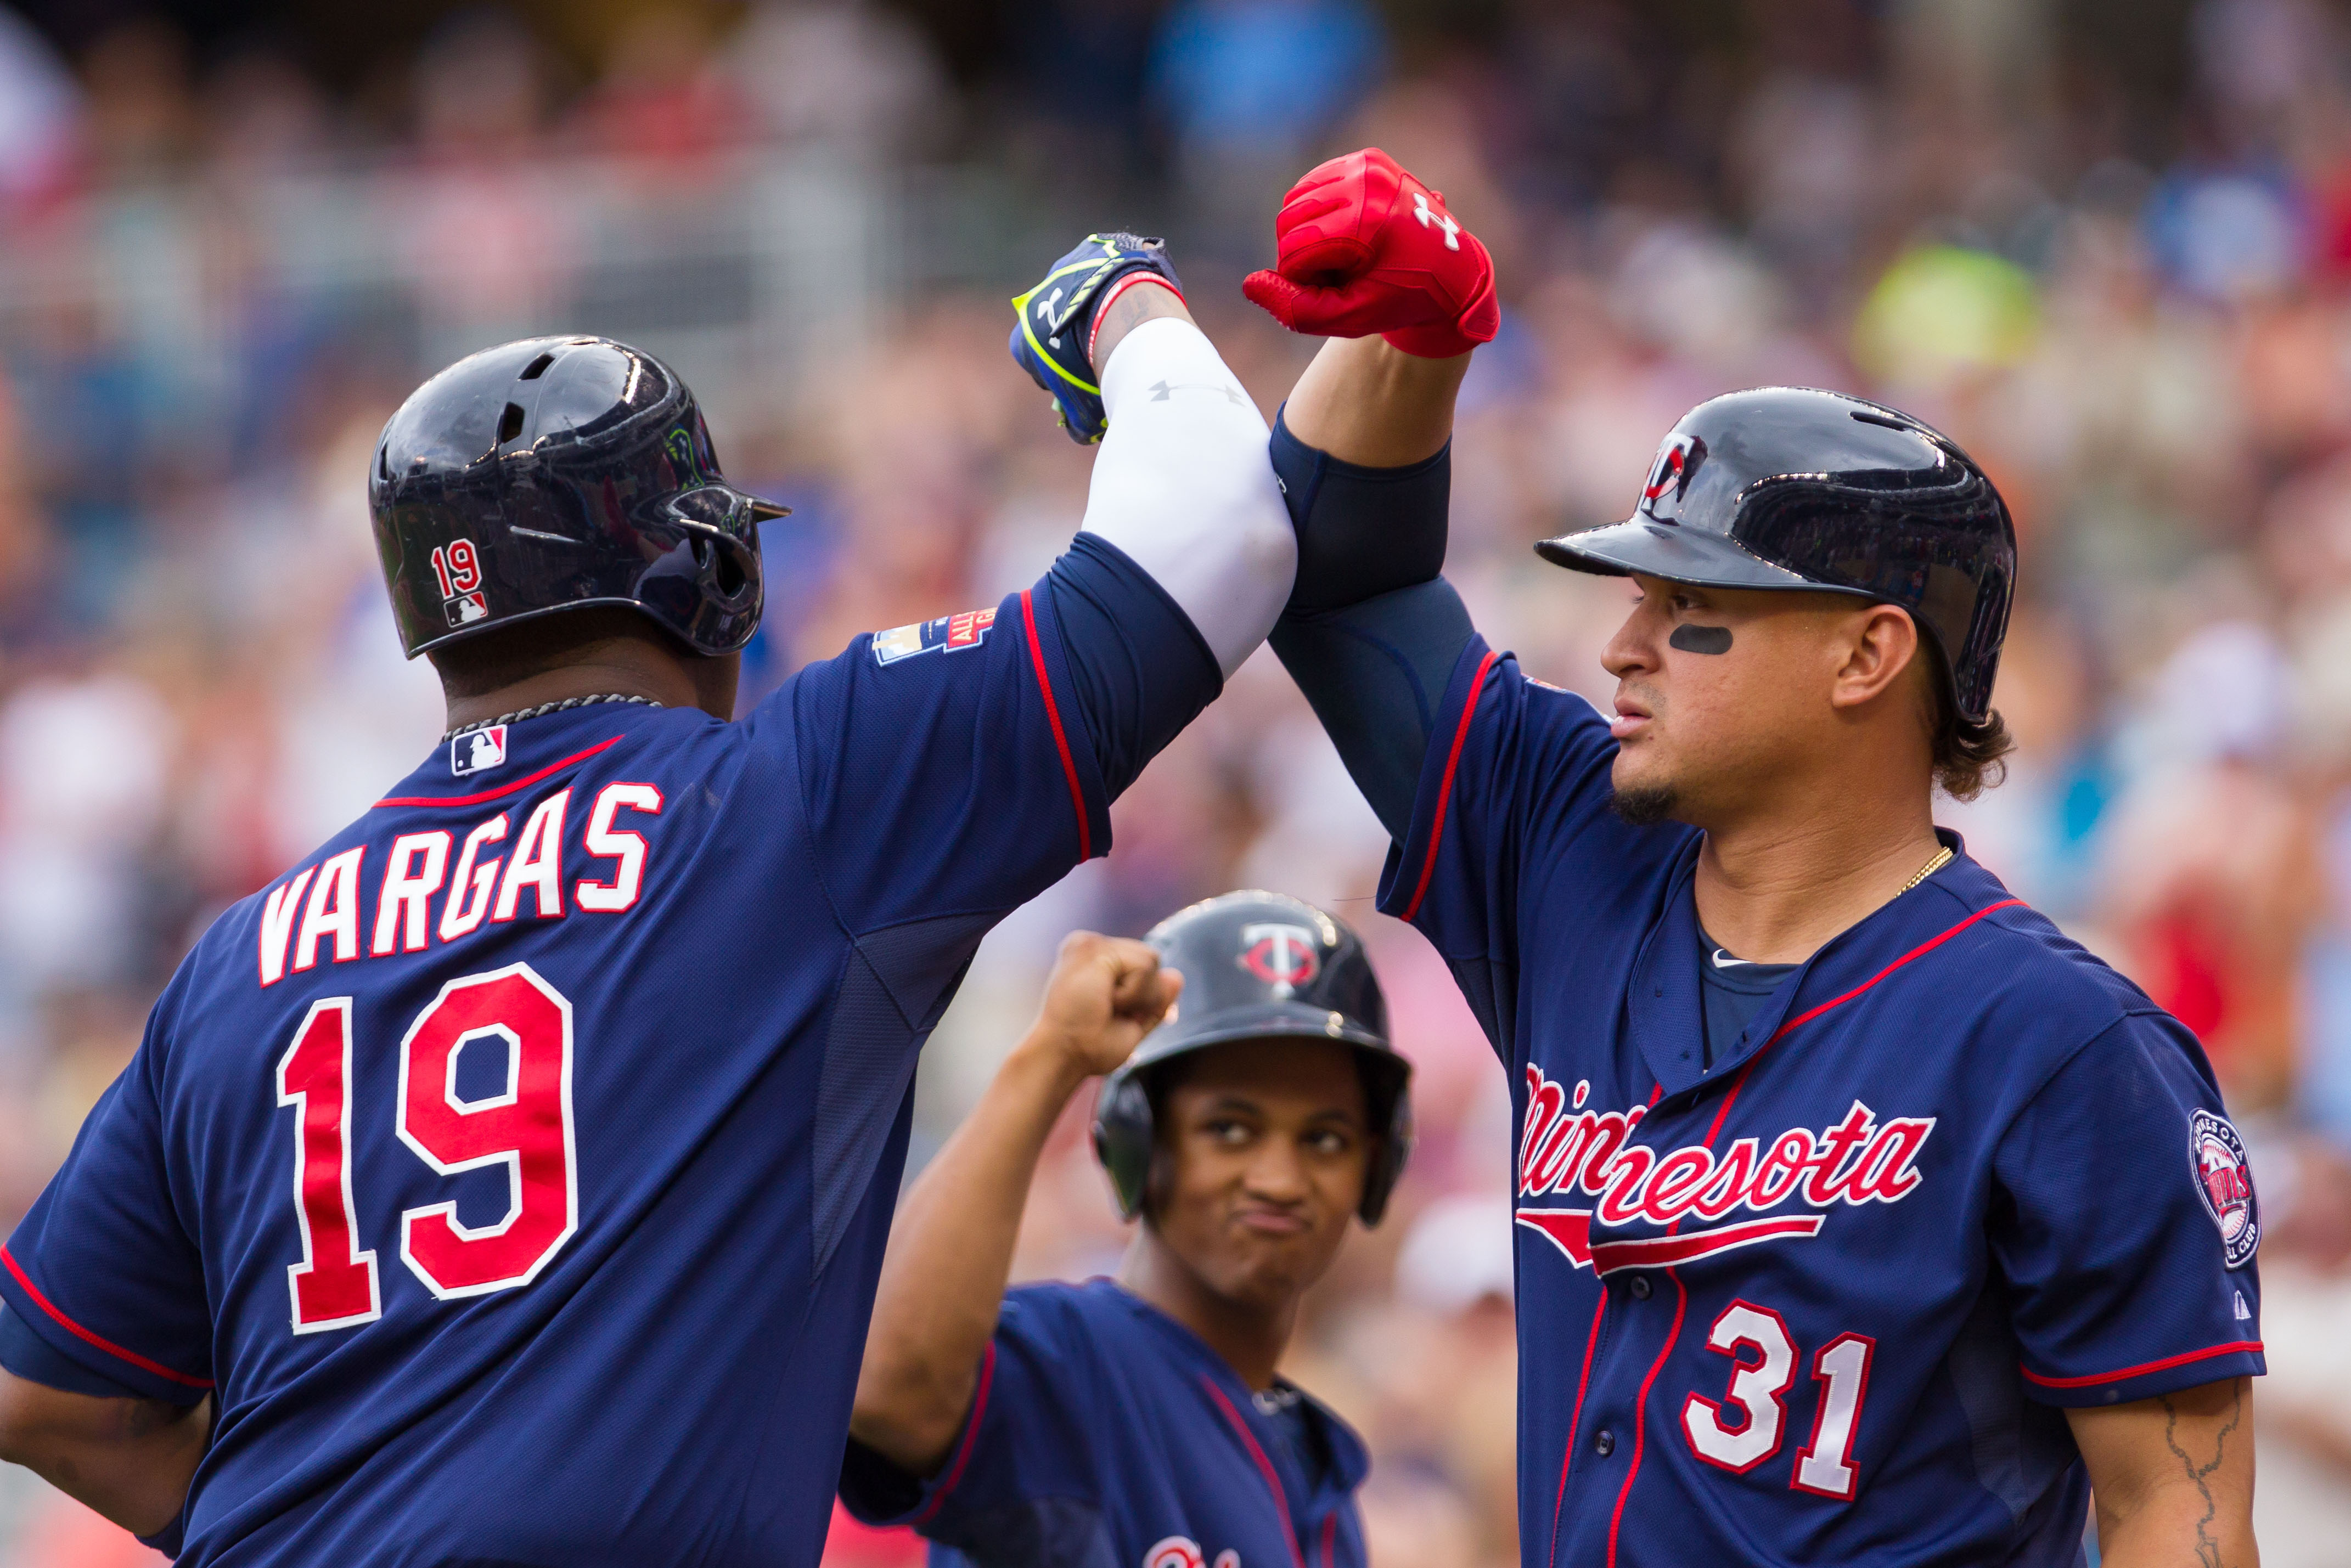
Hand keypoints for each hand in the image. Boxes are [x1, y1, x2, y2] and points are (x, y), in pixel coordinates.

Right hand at [1023, 932, 1182, 1081]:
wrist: (1063, 1057)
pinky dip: (1134, 994)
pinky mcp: (1092, 948)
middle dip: (1143, 995)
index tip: (1108, 1016)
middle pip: (1151, 959)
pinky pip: (1144, 966)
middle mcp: (1089, 945)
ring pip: (1151, 960)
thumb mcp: (1133, 1024)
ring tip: (1103, 1006)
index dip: (1141, 997)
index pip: (1144, 965)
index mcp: (1094, 960)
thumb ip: (1155, 1001)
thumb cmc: (1089, 1047)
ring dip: (1138, 996)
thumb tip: (1177, 976)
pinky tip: (1104, 1001)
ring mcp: (1089, 943)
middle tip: (1107, 1014)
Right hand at [1242, 147, 1497, 357]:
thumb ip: (1296, 309)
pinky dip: (1316, 212)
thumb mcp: (1350, 318)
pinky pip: (1312, 184)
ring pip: (1295, 201)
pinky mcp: (1368, 158)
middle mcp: (1369, 181)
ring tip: (1346, 253)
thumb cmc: (1399, 300)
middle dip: (1303, 255)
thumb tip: (1249, 283)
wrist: (1454, 271)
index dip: (1307, 280)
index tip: (1340, 288)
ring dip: (1307, 234)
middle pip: (1289, 221)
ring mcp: (1369, 164)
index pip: (1295, 251)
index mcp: (1368, 219)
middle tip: (1341, 273)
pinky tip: (1345, 231)